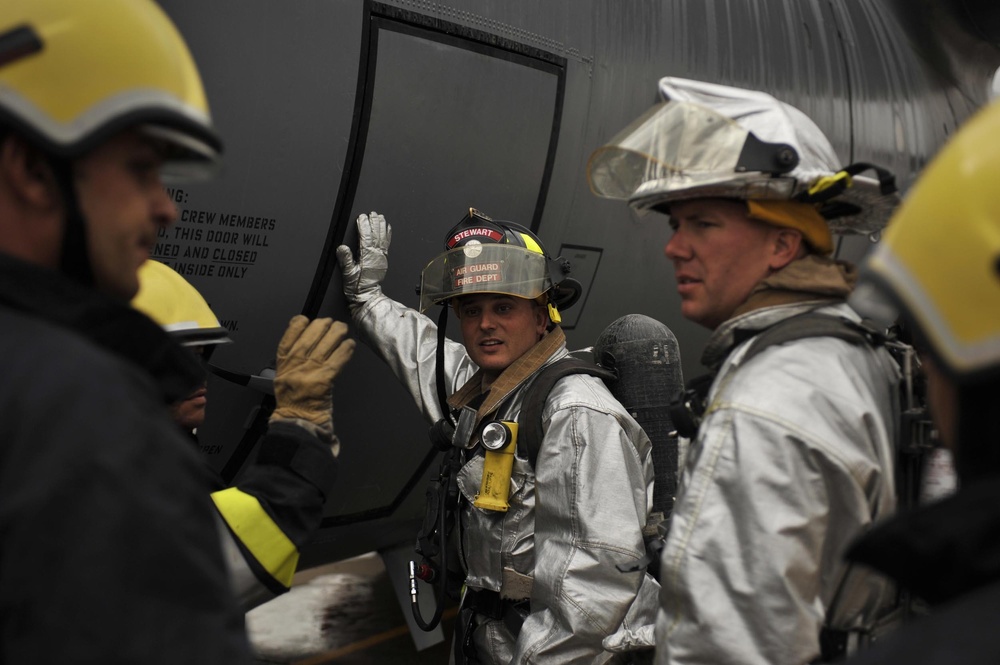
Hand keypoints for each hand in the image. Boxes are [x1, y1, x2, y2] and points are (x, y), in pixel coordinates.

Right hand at [269, 316, 354, 441]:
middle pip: (311, 335)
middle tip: (332, 324)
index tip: (308, 320)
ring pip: (326, 343)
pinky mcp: (324, 379)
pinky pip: (338, 359)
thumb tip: (309, 339)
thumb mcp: (284, 377)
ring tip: (342, 329)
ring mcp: (310, 371)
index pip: (290, 335)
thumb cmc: (293, 401)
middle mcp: (295, 364)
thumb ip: (293, 359)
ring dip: (337, 333)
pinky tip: (350, 344)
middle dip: (323, 325)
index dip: (301, 324)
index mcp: (283, 363)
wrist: (297, 422)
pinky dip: (345, 350)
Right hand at [335, 211, 391, 310]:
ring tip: (380, 216)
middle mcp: (376, 256)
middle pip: (376, 235)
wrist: (367, 297)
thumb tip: (342, 248)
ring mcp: (381, 257)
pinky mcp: (383, 260)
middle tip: (373, 213)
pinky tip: (387, 228)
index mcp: (367, 257)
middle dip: (374, 223)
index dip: (364, 226)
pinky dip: (388, 235)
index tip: (362, 217)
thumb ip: (345, 260)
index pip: (365, 237)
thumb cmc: (357, 287)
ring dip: (381, 226)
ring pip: (383, 238)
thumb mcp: (348, 275)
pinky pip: (387, 244)